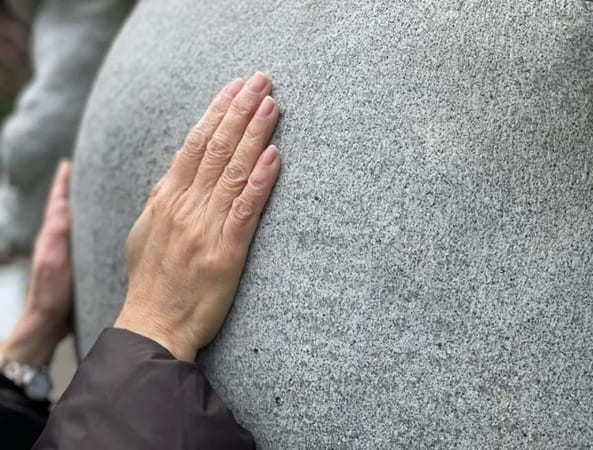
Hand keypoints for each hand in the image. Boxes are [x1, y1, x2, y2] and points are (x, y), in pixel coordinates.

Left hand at [1, 161, 72, 367]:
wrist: (47, 322)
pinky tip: (96, 228)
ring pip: (72, 222)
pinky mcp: (71, 264)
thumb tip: (63, 204)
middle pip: (64, 208)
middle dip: (71, 189)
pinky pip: (80, 237)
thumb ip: (57, 234)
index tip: (68, 164)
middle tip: (82, 172)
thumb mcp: (53, 261)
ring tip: (92, 193)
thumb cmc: (51, 293)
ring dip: (79, 206)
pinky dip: (86, 225)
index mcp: (51, 235)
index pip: (57, 202)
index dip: (62, 183)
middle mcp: (56, 240)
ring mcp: (63, 252)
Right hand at [115, 72, 280, 360]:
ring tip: (273, 105)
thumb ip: (163, 201)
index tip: (235, 88)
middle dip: (240, 110)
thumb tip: (175, 176)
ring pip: (233, 171)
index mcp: (167, 198)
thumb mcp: (146, 232)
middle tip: (261, 80)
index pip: (195, 143)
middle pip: (217, 148)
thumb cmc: (151, 280)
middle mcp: (185, 206)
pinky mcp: (225, 253)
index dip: (217, 112)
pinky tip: (276, 157)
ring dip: (255, 135)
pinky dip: (260, 181)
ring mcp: (205, 228)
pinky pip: (245, 210)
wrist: (152, 326)